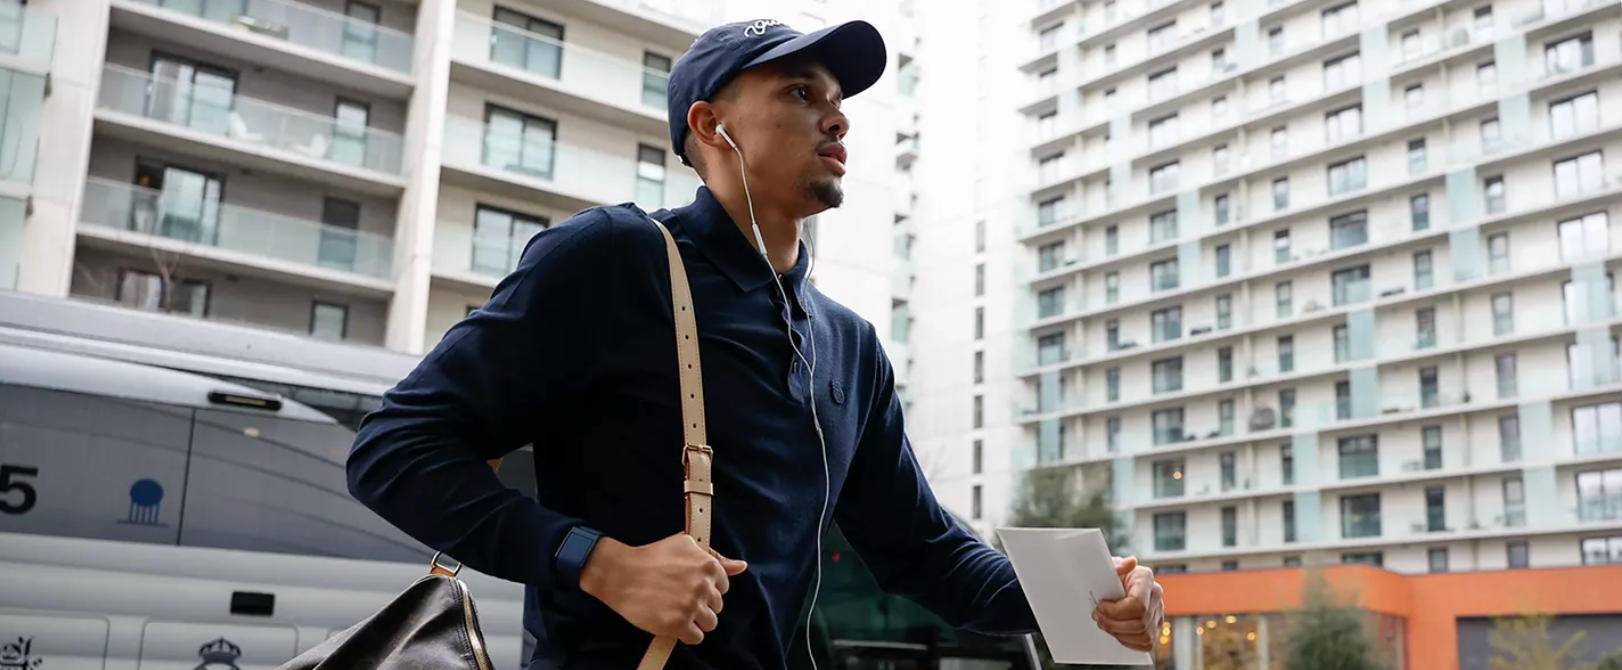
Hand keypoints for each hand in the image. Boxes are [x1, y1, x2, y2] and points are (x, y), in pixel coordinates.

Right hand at [579, 533, 747, 644]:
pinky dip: (686, 634)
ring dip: (695, 621)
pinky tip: (673, 622)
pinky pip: (696, 637)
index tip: (689, 587)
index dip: (706, 589)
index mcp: (708, 566)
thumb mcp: (685, 545)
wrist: (621, 574)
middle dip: (701, 605)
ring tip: (677, 612)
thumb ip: (716, 557)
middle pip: (717, 607)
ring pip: (710, 624)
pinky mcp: (678, 625)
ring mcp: (691, 606)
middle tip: (680, 599)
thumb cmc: (652, 557)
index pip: (722, 587)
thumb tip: (741, 567)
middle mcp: (703, 586)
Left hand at [1092, 556, 1164, 651]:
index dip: (1116, 611)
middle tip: (1098, 617)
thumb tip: (1129, 563)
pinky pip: (1146, 643)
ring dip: (1119, 633)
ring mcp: (1158, 613)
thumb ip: (1117, 565)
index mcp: (1146, 579)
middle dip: (1114, 623)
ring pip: (1143, 635)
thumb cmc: (1111, 576)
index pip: (1138, 604)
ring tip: (1105, 624)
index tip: (1100, 607)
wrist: (1116, 584)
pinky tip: (1117, 631)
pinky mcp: (1156, 628)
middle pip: (1140, 623)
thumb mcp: (1109, 566)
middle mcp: (1156, 596)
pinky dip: (1128, 641)